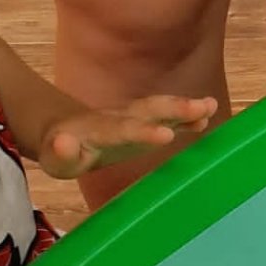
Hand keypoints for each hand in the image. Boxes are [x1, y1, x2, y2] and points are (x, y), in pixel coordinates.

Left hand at [39, 94, 216, 177]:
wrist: (62, 129)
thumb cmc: (59, 152)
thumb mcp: (55, 158)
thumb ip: (62, 153)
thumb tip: (65, 143)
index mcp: (100, 130)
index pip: (124, 130)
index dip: (145, 133)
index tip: (167, 136)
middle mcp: (120, 118)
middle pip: (149, 110)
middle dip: (175, 110)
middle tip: (202, 108)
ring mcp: (132, 117)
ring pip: (160, 108)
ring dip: (184, 107)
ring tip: (211, 106)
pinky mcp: (142, 123)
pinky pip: (165, 116)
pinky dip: (184, 115)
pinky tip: (207, 117)